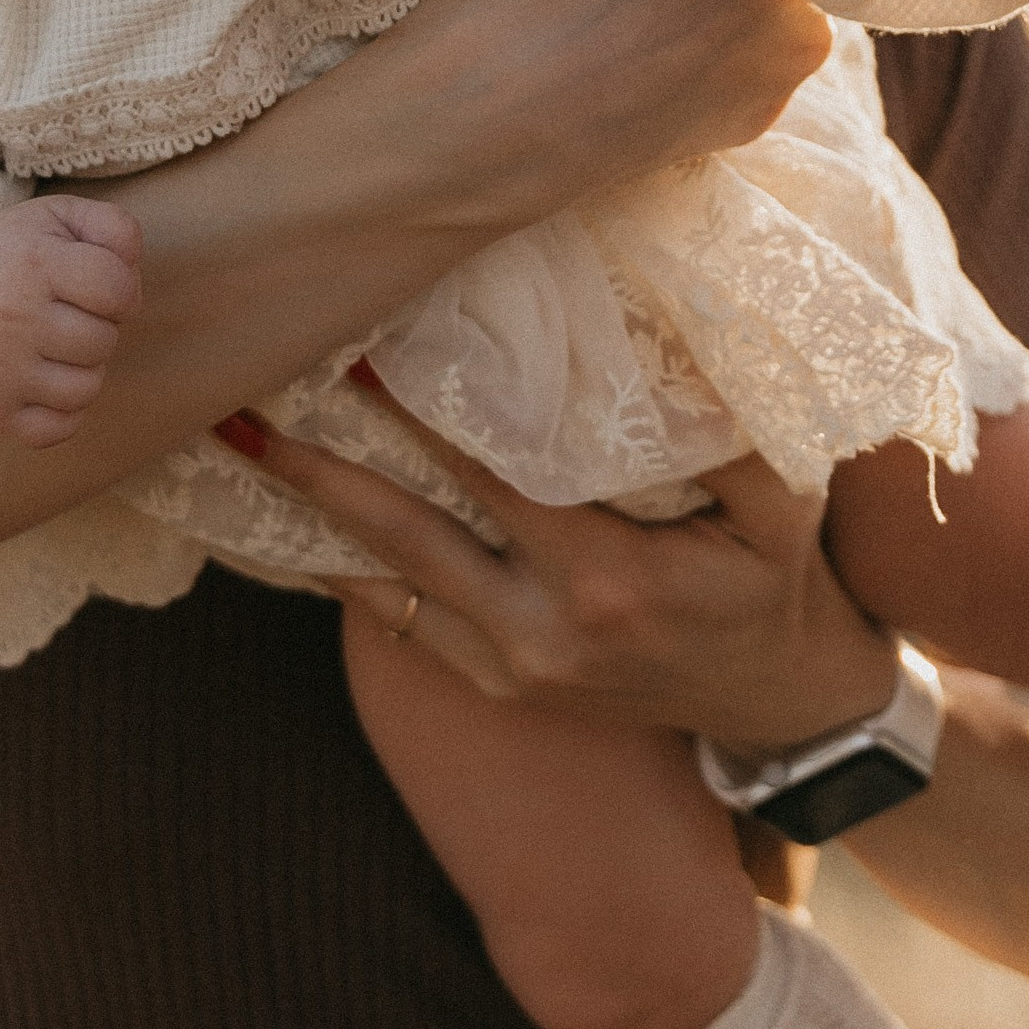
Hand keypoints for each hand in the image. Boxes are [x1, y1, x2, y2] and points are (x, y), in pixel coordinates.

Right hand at [0, 197, 144, 446]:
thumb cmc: (20, 253)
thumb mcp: (62, 217)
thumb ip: (114, 227)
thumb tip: (131, 265)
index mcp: (33, 262)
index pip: (118, 290)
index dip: (122, 290)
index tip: (99, 286)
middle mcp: (11, 317)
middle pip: (103, 342)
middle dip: (99, 327)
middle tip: (68, 313)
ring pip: (86, 389)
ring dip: (84, 368)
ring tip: (56, 344)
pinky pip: (57, 431)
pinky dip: (63, 412)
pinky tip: (45, 380)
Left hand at [231, 409, 900, 749]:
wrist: (781, 703)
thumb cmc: (779, 581)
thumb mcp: (785, 506)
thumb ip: (742, 429)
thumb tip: (691, 325)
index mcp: (608, 580)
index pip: (496, 479)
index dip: (428, 418)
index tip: (368, 351)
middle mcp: (546, 631)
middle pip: (412, 539)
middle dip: (328, 471)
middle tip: (254, 405)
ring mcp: (516, 667)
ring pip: (390, 588)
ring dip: (317, 518)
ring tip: (244, 451)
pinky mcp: (502, 686)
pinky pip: (403, 628)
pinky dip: (346, 576)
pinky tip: (289, 528)